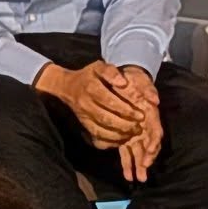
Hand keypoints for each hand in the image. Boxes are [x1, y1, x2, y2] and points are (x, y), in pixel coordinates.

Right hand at [35, 62, 149, 152]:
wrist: (67, 87)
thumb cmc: (88, 76)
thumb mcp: (99, 67)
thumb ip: (111, 72)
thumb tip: (123, 82)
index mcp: (91, 88)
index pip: (109, 101)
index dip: (126, 110)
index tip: (141, 115)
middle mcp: (85, 104)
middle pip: (106, 119)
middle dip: (125, 125)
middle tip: (139, 127)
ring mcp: (83, 117)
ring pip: (101, 131)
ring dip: (118, 135)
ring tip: (133, 133)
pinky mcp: (83, 126)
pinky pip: (96, 138)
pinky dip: (109, 142)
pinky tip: (121, 139)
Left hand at [104, 65, 164, 182]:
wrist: (124, 78)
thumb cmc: (133, 80)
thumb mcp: (140, 80)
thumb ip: (148, 89)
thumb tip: (155, 99)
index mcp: (150, 113)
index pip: (155, 131)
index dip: (153, 143)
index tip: (149, 154)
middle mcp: (146, 125)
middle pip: (149, 145)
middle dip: (146, 159)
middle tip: (143, 171)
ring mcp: (136, 131)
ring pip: (139, 151)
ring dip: (138, 165)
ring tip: (137, 178)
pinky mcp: (126, 135)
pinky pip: (128, 151)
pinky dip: (128, 163)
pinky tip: (128, 175)